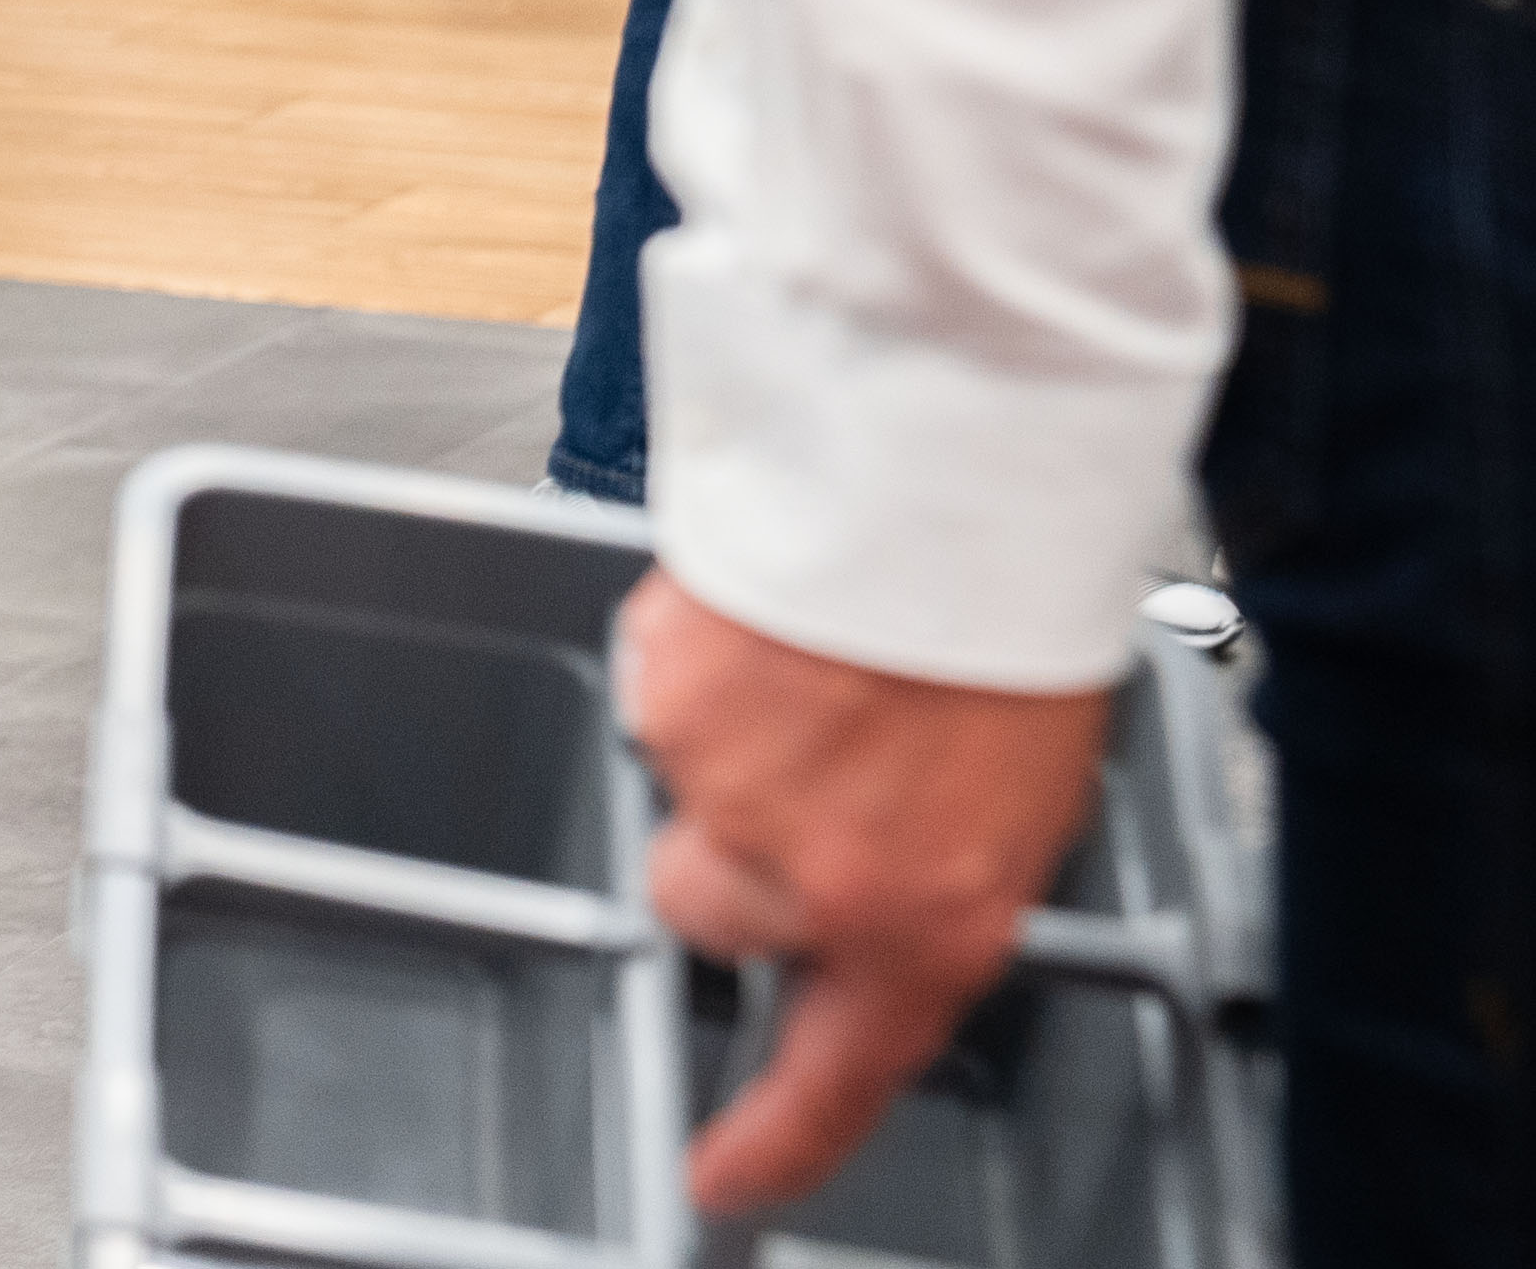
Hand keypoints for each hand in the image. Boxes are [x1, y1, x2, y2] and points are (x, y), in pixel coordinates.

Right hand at [621, 575, 1115, 1216]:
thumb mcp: (1016, 802)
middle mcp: (806, 877)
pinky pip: (657, 690)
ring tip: (815, 663)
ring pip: (683, 790)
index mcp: (921, 923)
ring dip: (731, 739)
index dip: (770, 1142)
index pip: (829, 1081)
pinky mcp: (659, 692)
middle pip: (709, 909)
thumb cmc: (1009, 634)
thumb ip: (926, 872)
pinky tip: (773, 617)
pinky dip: (701, 658)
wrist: (957, 496)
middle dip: (737, 851)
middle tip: (808, 770)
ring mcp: (720, 787)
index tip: (720, 1178)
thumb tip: (870, 888)